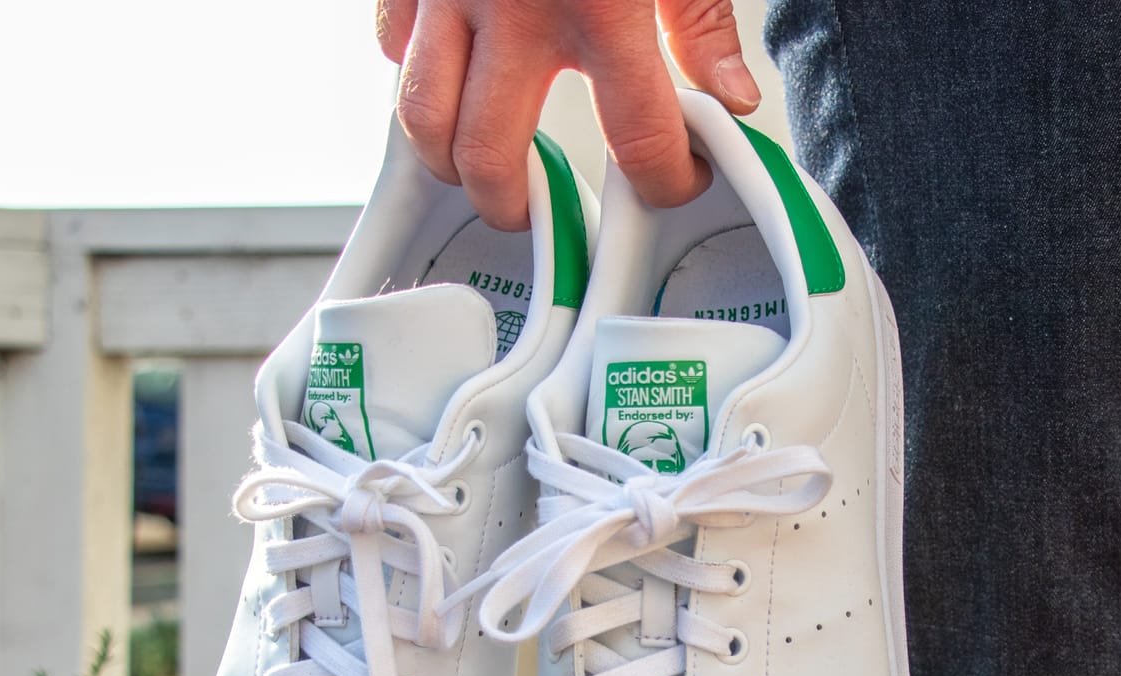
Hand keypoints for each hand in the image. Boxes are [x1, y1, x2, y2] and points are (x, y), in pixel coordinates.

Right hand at [377, 0, 761, 230]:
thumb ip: (703, 22)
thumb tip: (730, 101)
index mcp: (602, 7)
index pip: (639, 140)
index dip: (663, 181)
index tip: (673, 181)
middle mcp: (516, 8)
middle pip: (493, 154)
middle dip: (512, 203)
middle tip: (532, 210)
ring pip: (420, 114)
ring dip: (447, 158)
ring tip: (477, 168)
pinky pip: (390, 41)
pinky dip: (411, 71)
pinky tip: (444, 75)